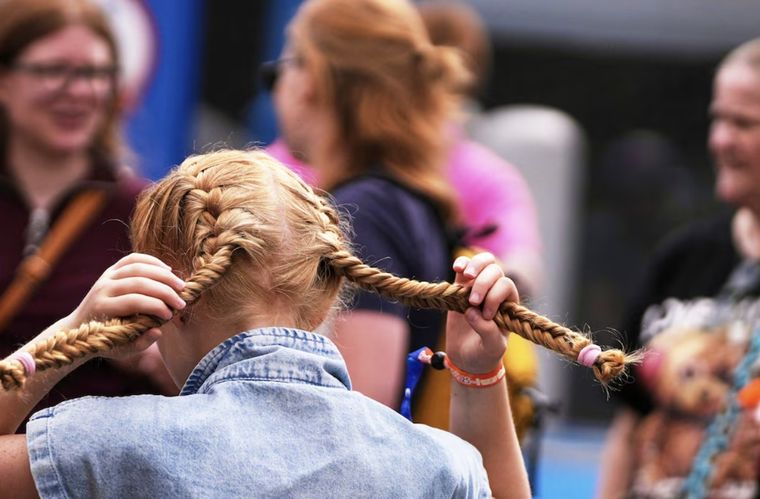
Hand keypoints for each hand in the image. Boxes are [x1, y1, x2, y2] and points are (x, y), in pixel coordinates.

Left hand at [61, 253, 185, 357]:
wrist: (80, 327)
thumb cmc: (107, 340)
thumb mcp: (122, 349)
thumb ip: (140, 343)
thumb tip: (158, 331)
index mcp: (103, 308)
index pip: (134, 301)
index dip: (156, 307)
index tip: (170, 315)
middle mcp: (102, 289)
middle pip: (138, 282)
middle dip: (165, 291)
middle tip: (181, 302)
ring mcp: (106, 276)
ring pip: (138, 267)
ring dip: (163, 275)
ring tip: (180, 285)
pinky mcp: (111, 270)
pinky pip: (134, 259)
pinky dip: (153, 262)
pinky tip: (168, 271)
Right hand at [446, 252, 518, 373]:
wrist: (467, 358)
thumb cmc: (485, 354)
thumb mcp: (492, 348)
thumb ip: (488, 332)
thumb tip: (471, 311)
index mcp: (509, 304)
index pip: (505, 286)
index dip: (494, 296)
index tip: (486, 315)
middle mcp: (496, 292)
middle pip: (495, 271)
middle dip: (483, 283)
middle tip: (473, 302)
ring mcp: (478, 287)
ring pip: (483, 263)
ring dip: (475, 266)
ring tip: (466, 276)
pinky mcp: (461, 287)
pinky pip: (464, 267)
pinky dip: (461, 263)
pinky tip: (457, 268)